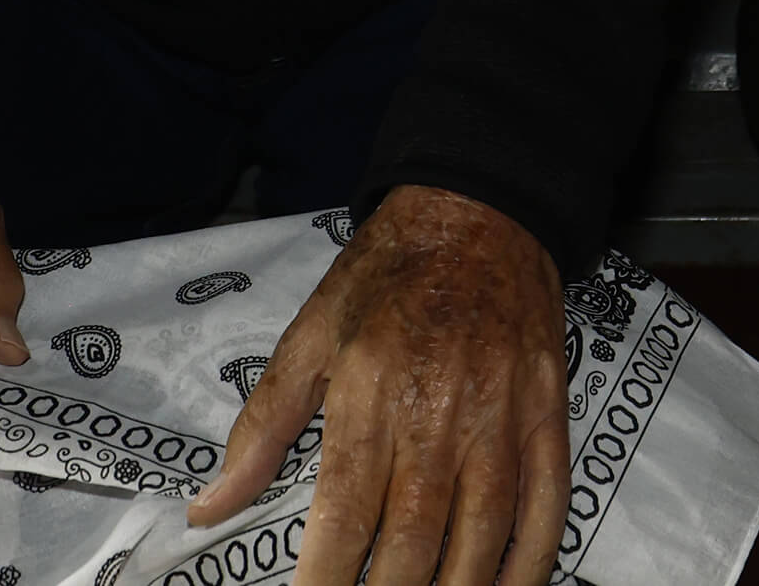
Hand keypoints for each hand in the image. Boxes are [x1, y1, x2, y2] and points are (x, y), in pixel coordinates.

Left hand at [187, 185, 566, 585]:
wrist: (479, 210)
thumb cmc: (387, 274)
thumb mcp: (310, 335)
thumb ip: (261, 427)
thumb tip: (210, 506)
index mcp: (371, 395)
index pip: (345, 517)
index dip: (324, 582)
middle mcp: (440, 416)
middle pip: (413, 541)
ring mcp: (502, 420)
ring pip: (482, 537)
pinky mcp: (548, 416)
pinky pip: (547, 505)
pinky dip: (530, 561)